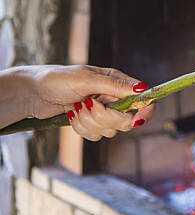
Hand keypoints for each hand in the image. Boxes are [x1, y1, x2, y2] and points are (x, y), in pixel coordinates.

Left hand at [27, 65, 153, 140]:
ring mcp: (102, 111)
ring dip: (89, 122)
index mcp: (117, 82)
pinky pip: (95, 135)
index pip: (143, 99)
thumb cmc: (57, 79)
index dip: (144, 111)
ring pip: (110, 130)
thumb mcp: (86, 79)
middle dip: (106, 117)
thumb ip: (115, 86)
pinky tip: (71, 115)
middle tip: (89, 105)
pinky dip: (82, 128)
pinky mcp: (90, 123)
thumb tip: (142, 89)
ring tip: (75, 107)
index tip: (135, 119)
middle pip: (126, 120)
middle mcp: (113, 97)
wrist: (31, 92)